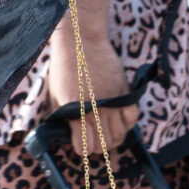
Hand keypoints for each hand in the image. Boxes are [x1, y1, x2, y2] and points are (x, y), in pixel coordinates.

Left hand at [47, 26, 135, 155]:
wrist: (81, 39)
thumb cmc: (64, 66)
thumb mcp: (56, 94)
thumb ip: (63, 117)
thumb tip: (69, 135)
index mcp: (74, 110)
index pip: (84, 147)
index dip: (81, 148)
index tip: (80, 143)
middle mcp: (95, 108)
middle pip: (103, 145)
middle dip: (97, 147)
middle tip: (93, 139)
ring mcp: (112, 100)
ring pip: (119, 135)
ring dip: (112, 139)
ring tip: (105, 133)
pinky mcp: (124, 91)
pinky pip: (133, 117)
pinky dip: (128, 124)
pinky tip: (119, 120)